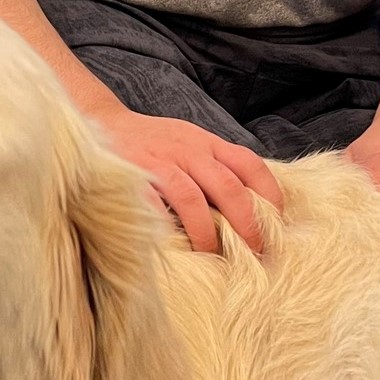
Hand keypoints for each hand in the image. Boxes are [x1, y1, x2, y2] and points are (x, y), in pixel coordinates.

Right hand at [97, 107, 283, 254]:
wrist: (101, 122)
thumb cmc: (152, 143)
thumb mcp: (190, 144)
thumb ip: (215, 167)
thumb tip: (250, 206)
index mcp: (207, 143)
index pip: (249, 163)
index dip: (270, 194)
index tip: (278, 223)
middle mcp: (188, 149)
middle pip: (229, 186)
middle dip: (247, 223)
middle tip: (255, 253)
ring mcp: (159, 161)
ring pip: (193, 199)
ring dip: (206, 233)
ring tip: (212, 257)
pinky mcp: (132, 175)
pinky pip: (152, 204)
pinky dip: (164, 227)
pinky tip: (173, 246)